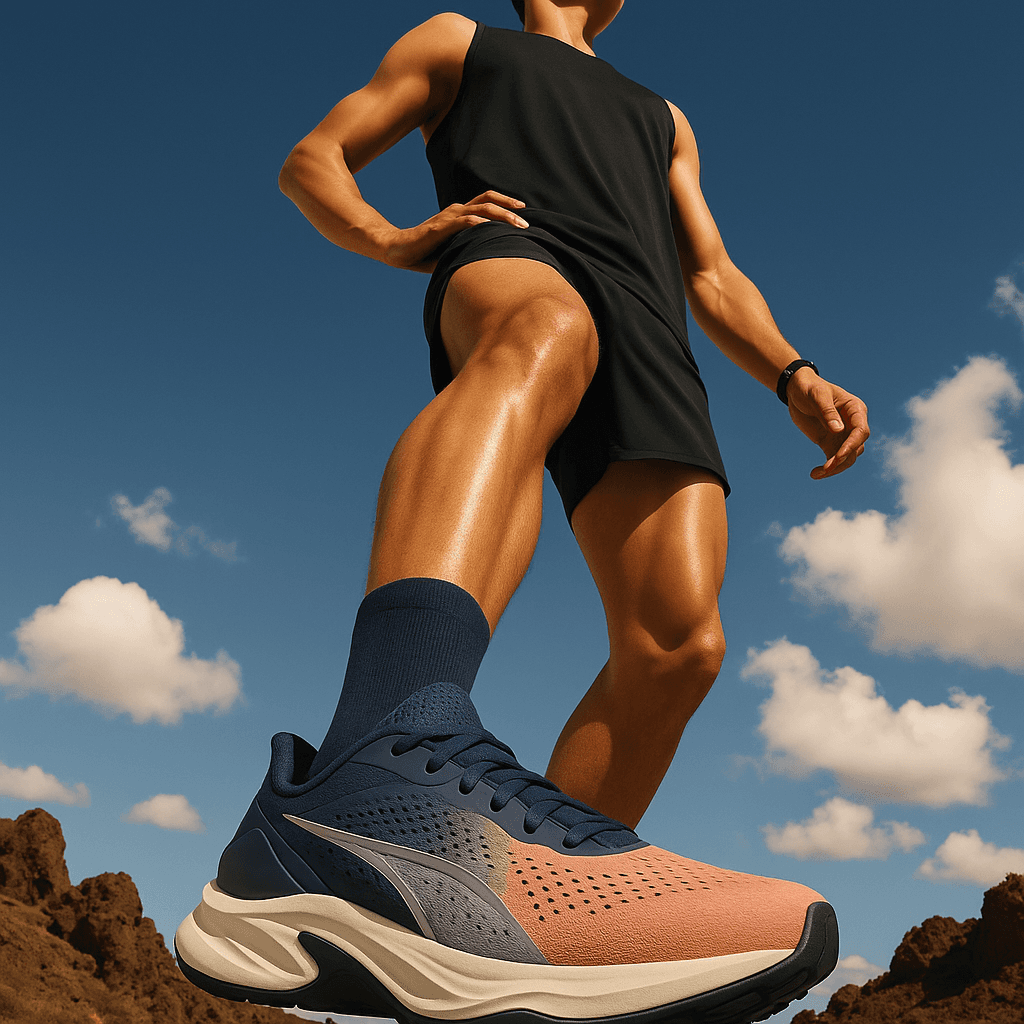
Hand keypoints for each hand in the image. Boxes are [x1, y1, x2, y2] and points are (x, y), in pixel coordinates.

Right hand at [382, 191, 529, 272]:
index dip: (505, 203)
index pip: (486, 201)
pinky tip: (492, 228)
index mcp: (460, 215)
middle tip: (526, 220)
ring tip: (518, 224)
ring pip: (481, 209)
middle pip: (488, 200)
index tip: (522, 211)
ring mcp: (448, 217)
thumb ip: (471, 251)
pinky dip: (480, 223)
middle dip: (509, 207)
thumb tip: (493, 265)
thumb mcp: (455, 252)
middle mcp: (456, 211)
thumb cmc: (426, 254)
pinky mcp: (440, 227)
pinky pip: (464, 222)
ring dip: (502, 216)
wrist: (399, 251)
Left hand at [786, 367, 869, 478]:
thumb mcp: (816, 395)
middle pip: (856, 447)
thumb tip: (838, 430)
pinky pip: (833, 459)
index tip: (838, 455)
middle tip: (826, 468)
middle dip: (843, 459)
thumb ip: (827, 411)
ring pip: (847, 457)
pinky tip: (815, 474)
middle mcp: (853, 424)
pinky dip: (827, 469)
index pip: (861, 431)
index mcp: (855, 409)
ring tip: (817, 474)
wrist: (796, 391)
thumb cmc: (809, 388)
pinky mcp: (830, 443)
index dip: (852, 445)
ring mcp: (842, 435)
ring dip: (835, 468)